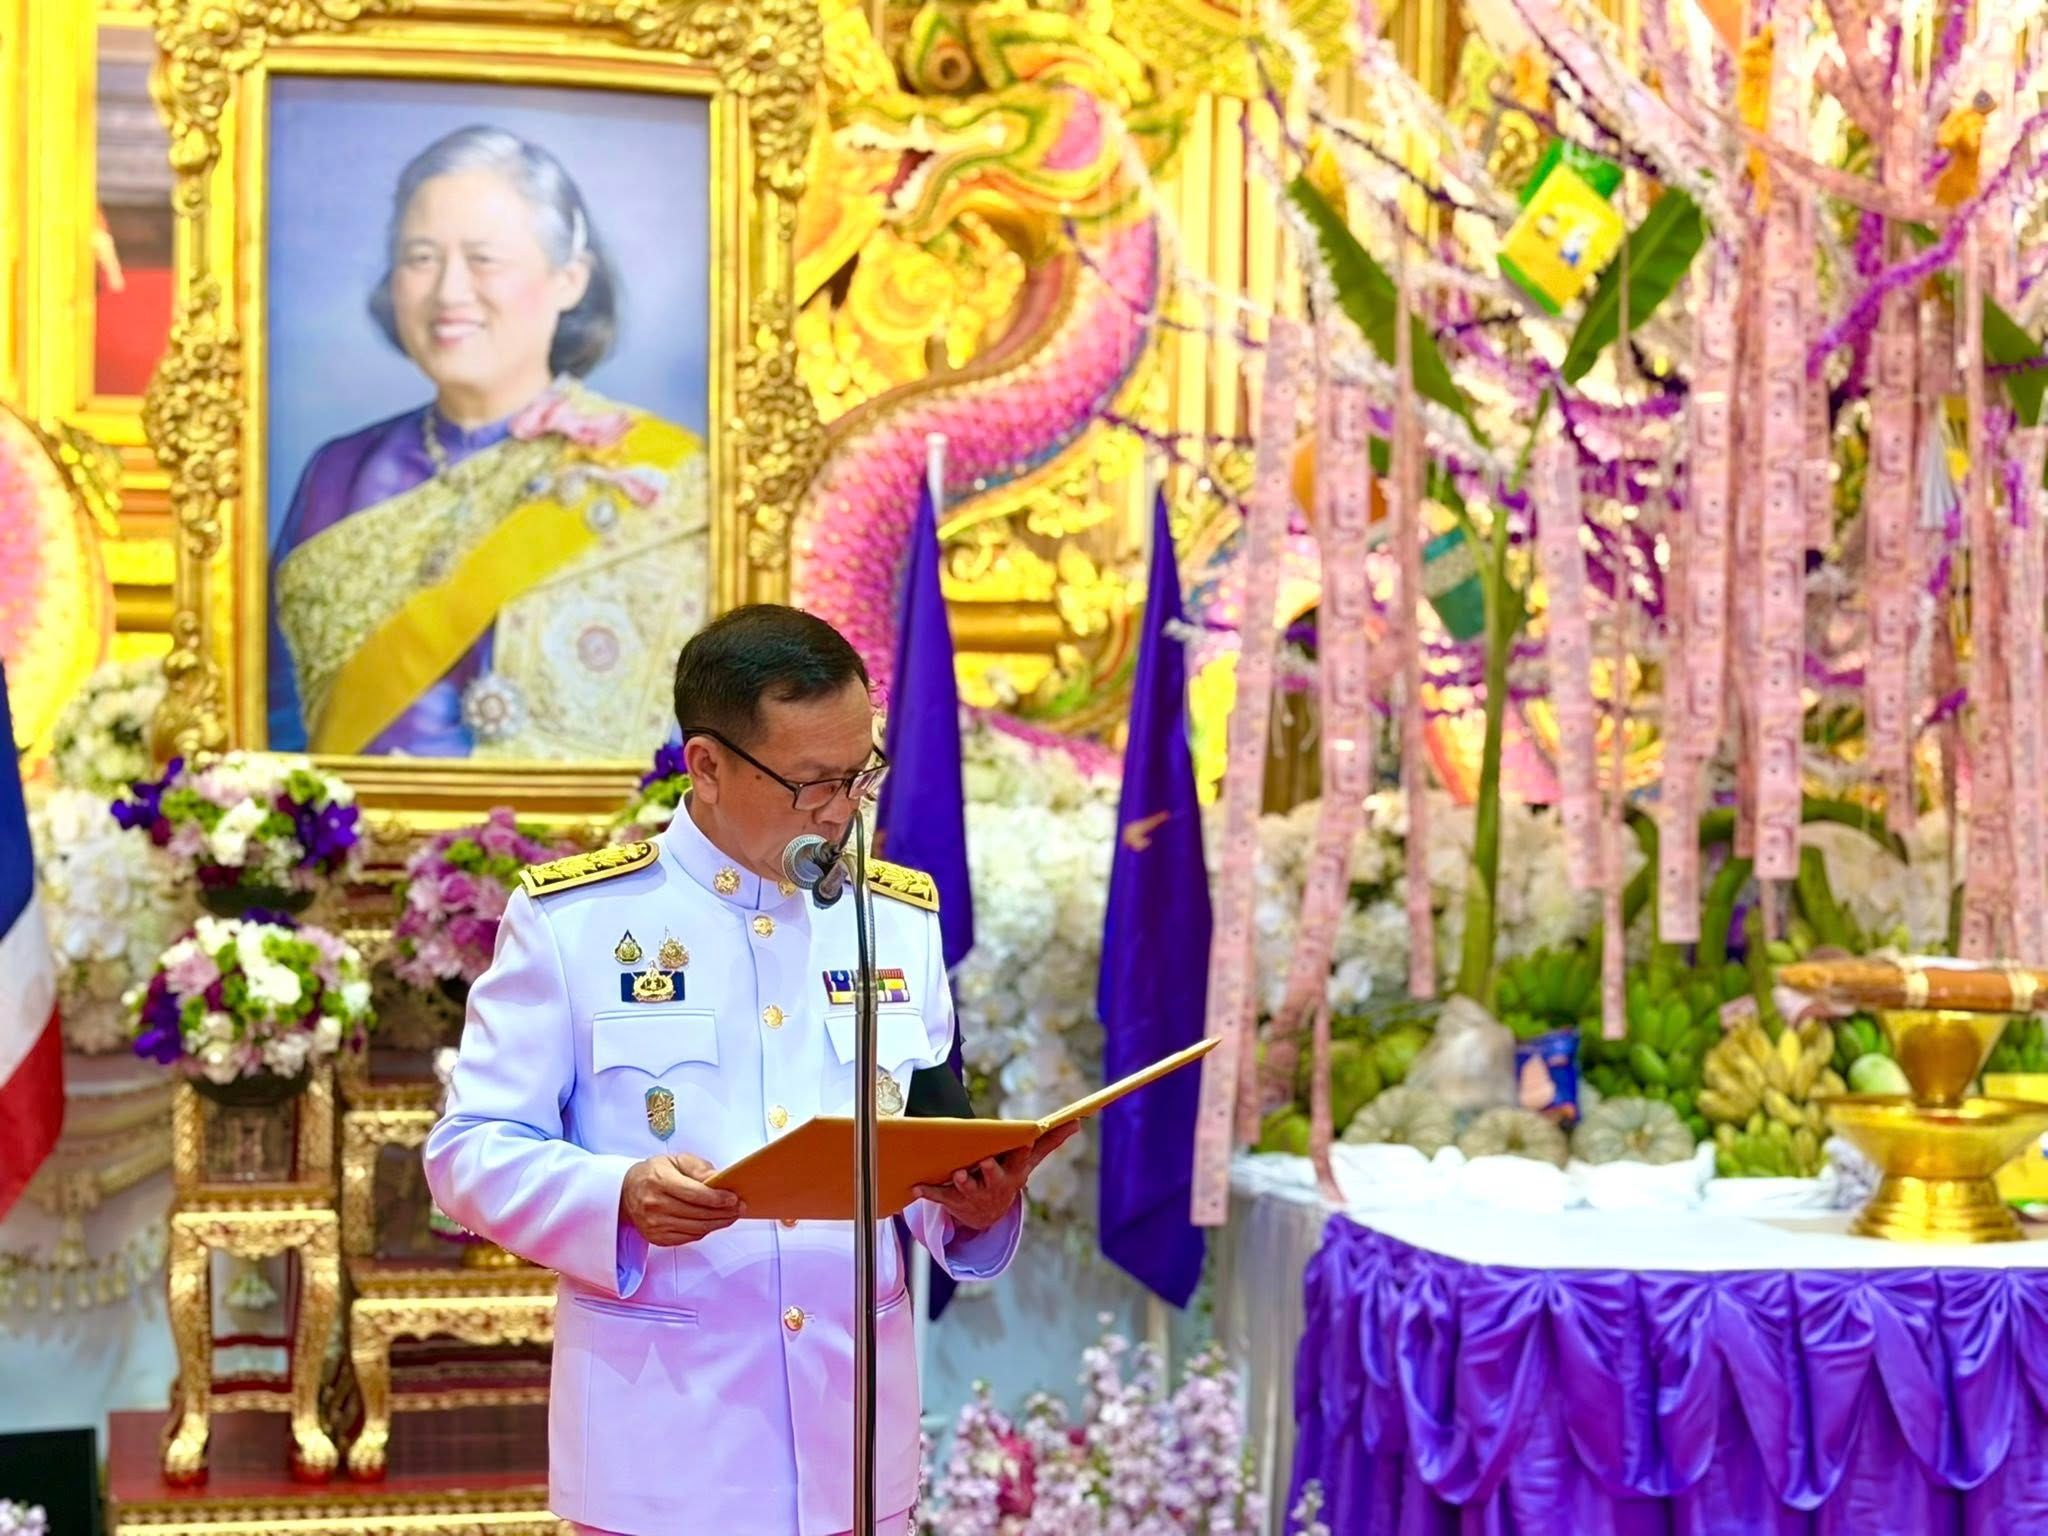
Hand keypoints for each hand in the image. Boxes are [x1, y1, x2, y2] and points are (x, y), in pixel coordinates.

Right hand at [621, 1152, 744, 1246]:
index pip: (694, 1194)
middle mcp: (654, 1205)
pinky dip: (704, 1231)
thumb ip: (698, 1168)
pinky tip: (714, 1223)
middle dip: (723, 1212)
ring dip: (718, 1224)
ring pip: (695, 1228)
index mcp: (659, 1181)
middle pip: (697, 1214)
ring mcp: (654, 1224)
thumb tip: (718, 1179)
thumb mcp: (675, 1160)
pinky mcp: (657, 1238)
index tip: (734, 1198)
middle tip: (740, 1208)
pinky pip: (688, 1238)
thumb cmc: (654, 1173)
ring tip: (732, 1216)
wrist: (626, 1193)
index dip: (717, 1198)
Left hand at [914, 1122, 1080, 1233]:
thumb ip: (1050, 1141)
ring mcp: (973, 1194)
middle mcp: (995, 1185)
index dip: (1022, 1150)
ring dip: (962, 1182)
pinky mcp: (952, 1200)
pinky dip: (927, 1192)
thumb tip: (1079, 1121)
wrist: (986, 1216)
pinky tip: (914, 1186)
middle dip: (990, 1172)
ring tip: (957, 1174)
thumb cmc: (1009, 1176)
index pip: (1021, 1160)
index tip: (1025, 1140)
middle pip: (994, 1178)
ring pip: (966, 1188)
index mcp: (1014, 1173)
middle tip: (985, 1162)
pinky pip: (938, 1196)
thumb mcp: (1029, 1161)